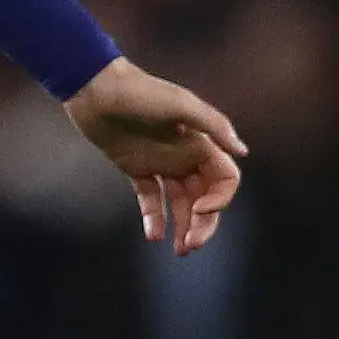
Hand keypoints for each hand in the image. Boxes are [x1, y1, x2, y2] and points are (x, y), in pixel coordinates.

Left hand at [63, 56, 246, 255]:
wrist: (95, 88)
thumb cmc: (141, 91)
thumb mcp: (181, 104)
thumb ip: (214, 126)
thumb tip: (243, 151)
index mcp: (202, 144)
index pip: (225, 181)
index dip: (220, 200)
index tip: (200, 210)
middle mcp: (185, 156)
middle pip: (204, 198)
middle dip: (203, 224)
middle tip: (190, 245)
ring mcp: (161, 164)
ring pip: (179, 203)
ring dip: (182, 226)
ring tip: (179, 250)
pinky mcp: (135, 168)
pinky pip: (150, 198)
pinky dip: (153, 216)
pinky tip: (153, 235)